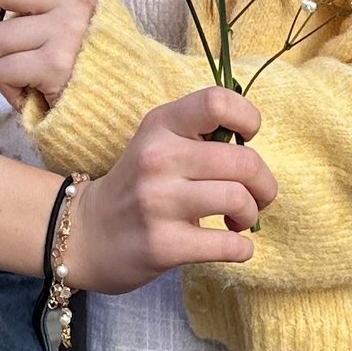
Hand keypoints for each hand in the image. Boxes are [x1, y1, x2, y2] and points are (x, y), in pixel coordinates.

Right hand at [66, 89, 275, 291]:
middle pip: (243, 161)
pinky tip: (233, 245)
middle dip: (264, 184)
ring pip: (238, 199)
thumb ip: (199, 135)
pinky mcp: (163, 245)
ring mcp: (157, 202)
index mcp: (160, 125)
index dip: (248, 119)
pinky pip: (228, 245)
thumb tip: (252, 144)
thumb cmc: (138, 185)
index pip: (216, 102)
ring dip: (251, 215)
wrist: (87, 233)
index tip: (247, 141)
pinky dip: (243, 249)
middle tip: (258, 196)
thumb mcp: (157, 143)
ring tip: (239, 221)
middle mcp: (157, 158)